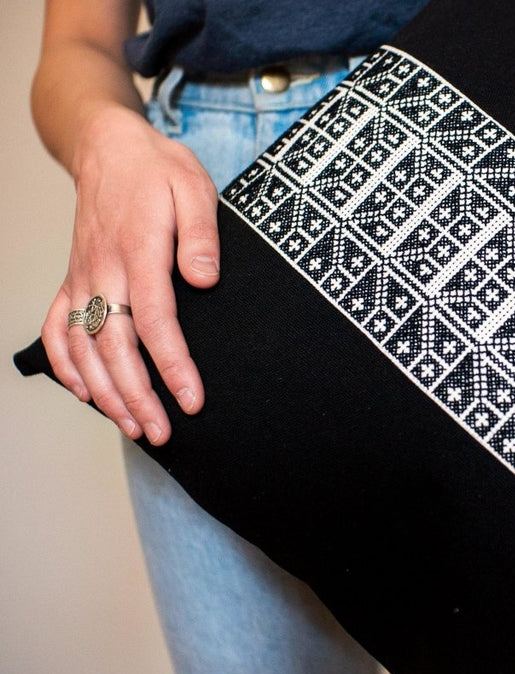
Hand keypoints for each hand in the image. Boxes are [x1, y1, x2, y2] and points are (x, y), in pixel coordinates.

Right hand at [40, 106, 219, 444]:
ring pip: (83, 347)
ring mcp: (82, 276)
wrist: (108, 146)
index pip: (155, 322)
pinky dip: (64, 365)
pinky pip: (56, 327)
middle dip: (137, 396)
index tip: (191, 400)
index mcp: (138, 251)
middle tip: (161, 433)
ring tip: (132, 427)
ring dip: (104, 392)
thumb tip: (206, 280)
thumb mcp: (194, 188)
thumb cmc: (157, 169)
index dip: (172, 366)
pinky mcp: (72, 278)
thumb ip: (201, 236)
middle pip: (115, 347)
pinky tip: (84, 392)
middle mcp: (103, 270)